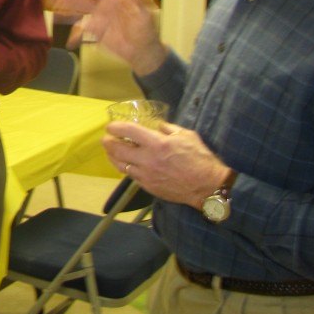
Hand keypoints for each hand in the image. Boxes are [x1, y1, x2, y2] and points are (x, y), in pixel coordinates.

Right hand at [47, 0, 166, 75]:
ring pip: (80, 8)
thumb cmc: (146, 30)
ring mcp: (98, 16)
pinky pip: (81, 29)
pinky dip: (74, 34)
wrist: (141, 50)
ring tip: (53, 5)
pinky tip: (69, 40)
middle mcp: (105, 4)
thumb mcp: (145, 16)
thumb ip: (139, 2)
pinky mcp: (95, 30)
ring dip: (67, 6)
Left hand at [101, 119, 230, 208]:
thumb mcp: (186, 136)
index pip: (129, 131)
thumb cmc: (200, 159)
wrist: (207, 187)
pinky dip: (125, 168)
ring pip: (121, 165)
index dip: (116, 127)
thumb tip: (157, 126)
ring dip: (113, 157)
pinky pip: (131, 176)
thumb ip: (168, 129)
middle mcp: (148, 159)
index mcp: (157, 143)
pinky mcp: (148, 186)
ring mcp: (146, 175)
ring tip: (111, 151)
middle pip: (118, 150)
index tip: (111, 126)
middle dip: (108, 142)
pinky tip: (125, 164)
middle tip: (105, 139)